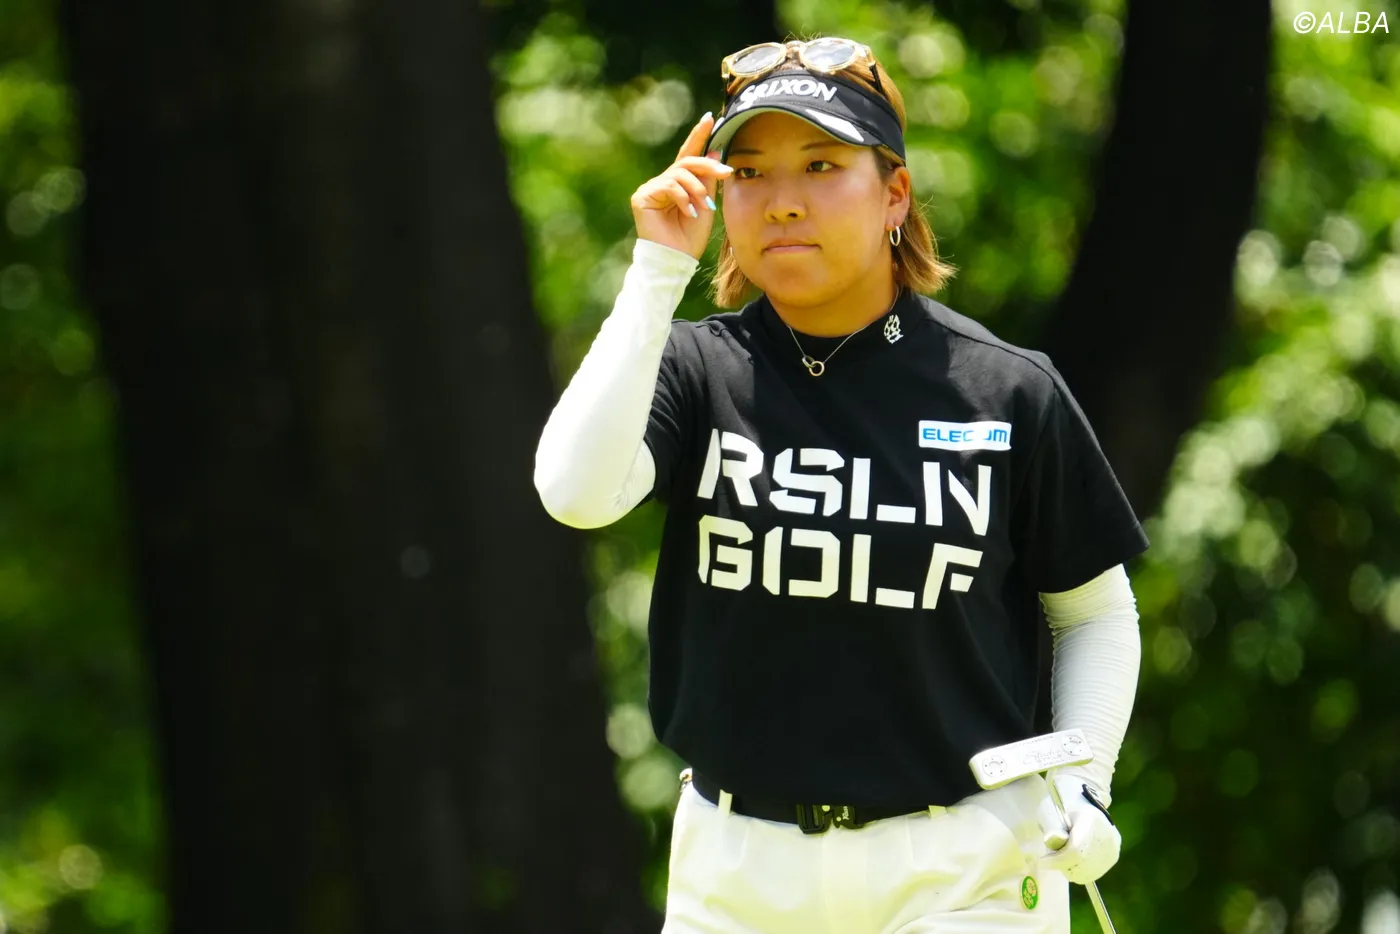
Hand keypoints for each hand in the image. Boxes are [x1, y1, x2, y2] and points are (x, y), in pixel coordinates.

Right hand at [630, 112, 732, 258]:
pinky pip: (668, 186)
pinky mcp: (642, 197)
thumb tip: (715, 150)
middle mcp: (663, 182)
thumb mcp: (706, 203)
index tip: (710, 118)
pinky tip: (688, 212)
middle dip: (708, 166)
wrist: (676, 259)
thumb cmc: (690, 237)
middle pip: (687, 161)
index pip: (689, 154)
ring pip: (680, 174)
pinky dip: (683, 198)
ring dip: (697, 190)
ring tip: (704, 208)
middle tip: (726, 173)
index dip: (698, 136)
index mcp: (679, 183)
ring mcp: (651, 188)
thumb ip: (708, 179)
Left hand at [1036, 774, 1120, 883]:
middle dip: (1061, 863)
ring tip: (1064, 851)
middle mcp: (1107, 835)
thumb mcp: (1050, 810)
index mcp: (1090, 820)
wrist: (1083, 801)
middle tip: (1052, 854)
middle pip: (1081, 865)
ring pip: (1086, 873)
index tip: (1042, 860)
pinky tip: (1074, 857)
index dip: (1056, 860)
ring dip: (1070, 868)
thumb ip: (1052, 826)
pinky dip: (1079, 870)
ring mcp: (1112, 847)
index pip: (1074, 851)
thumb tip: (1053, 841)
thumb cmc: (1063, 806)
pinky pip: (1092, 873)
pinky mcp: (1113, 856)